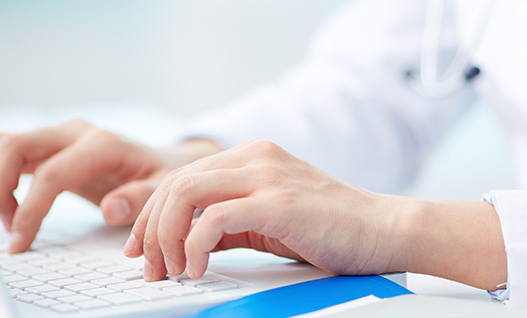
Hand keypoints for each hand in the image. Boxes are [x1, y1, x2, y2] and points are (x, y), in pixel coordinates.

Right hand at [0, 120, 220, 252]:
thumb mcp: (164, 189)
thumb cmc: (162, 177)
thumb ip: (141, 198)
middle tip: (9, 227)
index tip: (20, 240)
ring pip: (2, 144)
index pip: (51, 173)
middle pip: (13, 146)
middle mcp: (76, 133)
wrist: (163, 161)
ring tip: (7, 218)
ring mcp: (59, 136)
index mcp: (103, 145)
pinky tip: (1, 204)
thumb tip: (112, 210)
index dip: (30, 209)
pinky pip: (6, 149)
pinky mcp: (49, 146)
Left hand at [124, 140, 401, 279]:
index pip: (181, 178)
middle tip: (149, 266)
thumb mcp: (270, 219)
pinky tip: (198, 268)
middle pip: (174, 184)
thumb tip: (184, 243)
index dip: (150, 215)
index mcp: (252, 156)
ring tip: (171, 269)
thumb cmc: (334, 229)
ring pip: (186, 194)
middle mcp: (255, 157)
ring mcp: (267, 176)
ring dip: (166, 237)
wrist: (385, 229)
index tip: (141, 249)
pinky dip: (195, 245)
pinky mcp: (278, 202)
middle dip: (150, 229)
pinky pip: (214, 218)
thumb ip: (229, 222)